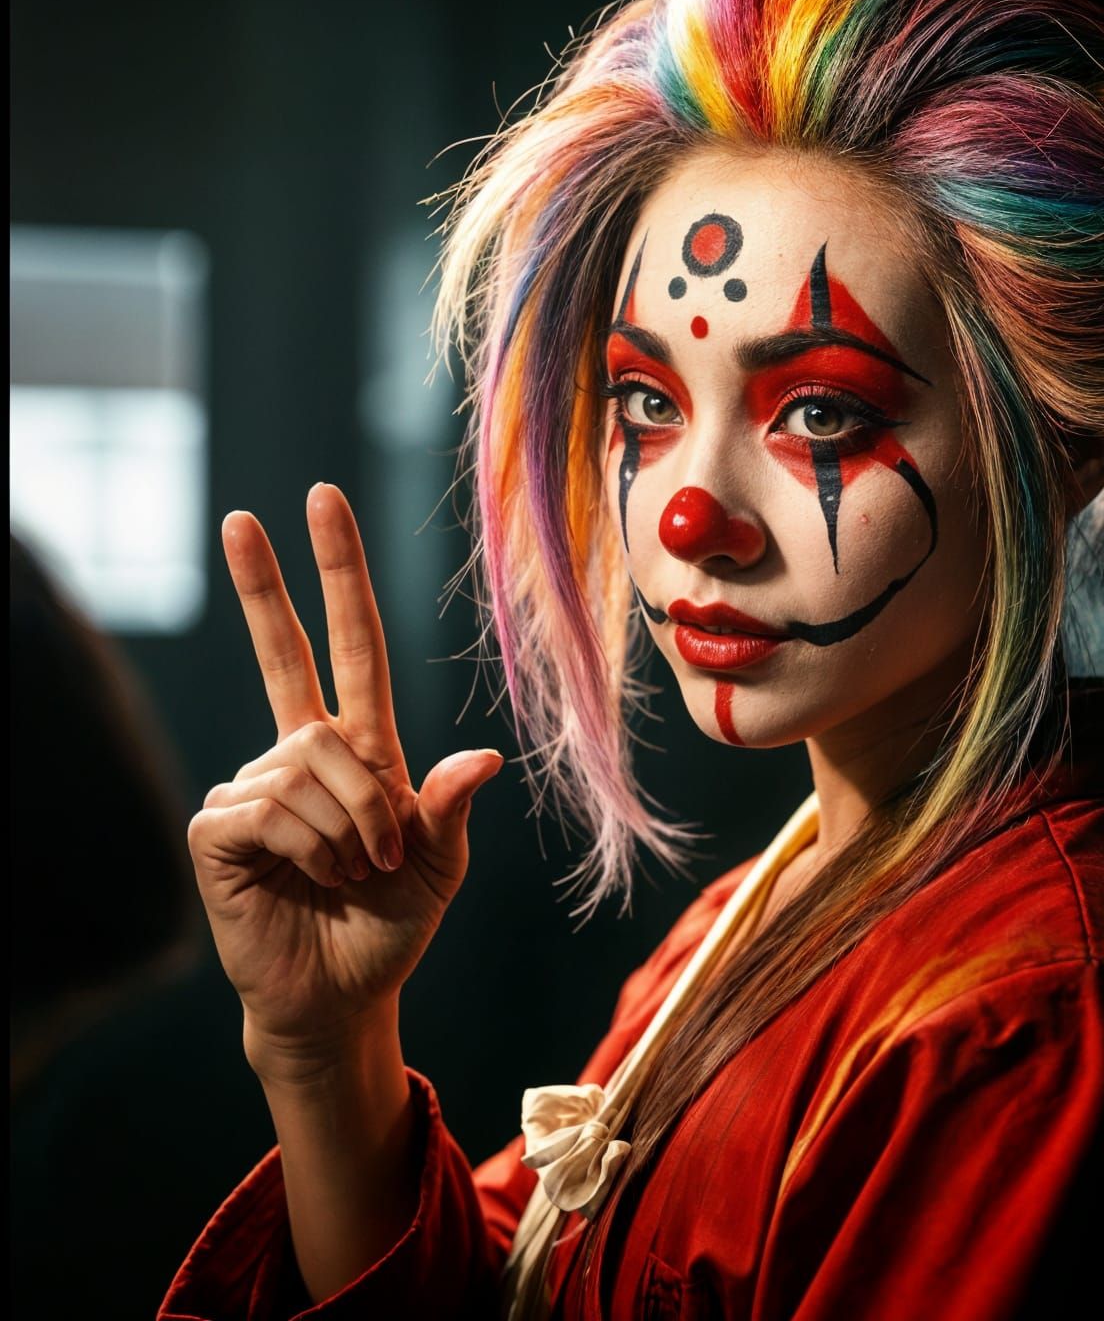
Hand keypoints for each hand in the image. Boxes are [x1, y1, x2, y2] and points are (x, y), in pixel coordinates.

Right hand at [187, 483, 503, 1073]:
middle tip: (243, 516)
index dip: (337, 577)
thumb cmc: (389, 925)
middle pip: (283, 653)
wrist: (341, 996)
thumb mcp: (439, 868)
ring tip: (352, 871)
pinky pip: (276, 808)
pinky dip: (313, 846)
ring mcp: (257, 787)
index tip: (320, 505)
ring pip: (312, 762)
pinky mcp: (221, 827)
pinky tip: (308, 876)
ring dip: (353, 826)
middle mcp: (303, 754)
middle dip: (265, 584)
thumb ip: (450, 811)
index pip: (350, 645)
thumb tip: (483, 755)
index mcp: (362, 749)